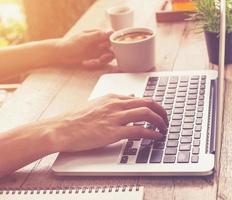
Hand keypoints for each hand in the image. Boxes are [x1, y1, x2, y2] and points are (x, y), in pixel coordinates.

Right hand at [49, 94, 167, 151]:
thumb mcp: (97, 104)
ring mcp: (115, 117)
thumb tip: (130, 97)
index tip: (158, 112)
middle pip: (148, 103)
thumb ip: (114, 101)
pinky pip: (138, 130)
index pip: (140, 98)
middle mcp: (116, 104)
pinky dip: (151, 133)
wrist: (61, 128)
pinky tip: (155, 137)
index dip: (153, 106)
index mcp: (112, 97)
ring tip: (164, 128)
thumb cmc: (76, 118)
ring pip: (146, 114)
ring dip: (159, 122)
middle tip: (166, 119)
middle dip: (161, 111)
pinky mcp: (112, 132)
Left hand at [56, 29, 113, 67]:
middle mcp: (99, 41)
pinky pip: (101, 61)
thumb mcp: (85, 38)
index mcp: (98, 34)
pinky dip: (97, 64)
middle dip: (110, 54)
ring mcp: (97, 49)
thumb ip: (98, 35)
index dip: (114, 44)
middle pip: (112, 48)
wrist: (60, 53)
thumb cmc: (70, 44)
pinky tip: (88, 64)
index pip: (112, 37)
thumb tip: (111, 32)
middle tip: (102, 58)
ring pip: (108, 55)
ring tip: (96, 62)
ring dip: (104, 60)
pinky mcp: (94, 57)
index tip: (111, 49)